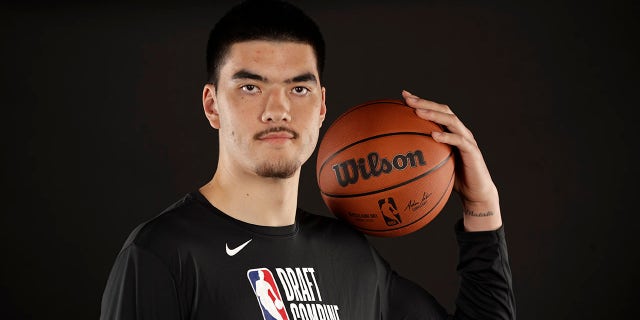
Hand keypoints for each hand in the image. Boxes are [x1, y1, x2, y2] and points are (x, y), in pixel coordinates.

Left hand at [402, 90, 501, 230]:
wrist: (476, 193)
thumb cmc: (453, 178)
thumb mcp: (434, 164)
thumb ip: (422, 155)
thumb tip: (396, 157)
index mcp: (451, 131)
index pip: (436, 110)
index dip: (421, 101)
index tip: (403, 96)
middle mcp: (460, 131)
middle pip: (444, 110)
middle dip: (425, 103)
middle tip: (408, 99)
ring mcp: (467, 139)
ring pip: (452, 121)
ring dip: (434, 115)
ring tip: (418, 112)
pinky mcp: (472, 151)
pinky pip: (459, 141)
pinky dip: (447, 136)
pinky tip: (433, 135)